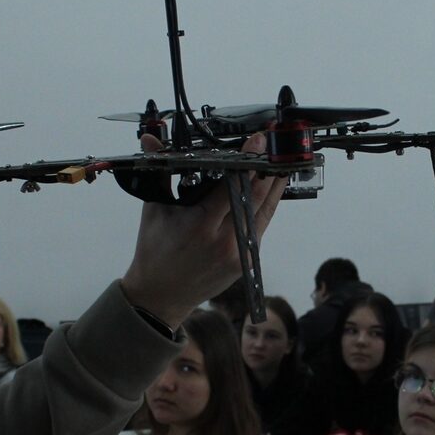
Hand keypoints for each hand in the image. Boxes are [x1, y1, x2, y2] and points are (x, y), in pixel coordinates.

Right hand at [121, 132, 286, 328]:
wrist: (160, 296)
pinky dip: (265, 207)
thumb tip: (151, 138)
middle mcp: (225, 241)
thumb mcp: (154, 209)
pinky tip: (270, 191)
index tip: (258, 142)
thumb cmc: (154, 252)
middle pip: (257, 198)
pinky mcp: (246, 263)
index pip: (233, 185)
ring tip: (282, 163)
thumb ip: (160, 170)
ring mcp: (239, 254)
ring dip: (275, 187)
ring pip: (265, 213)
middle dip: (269, 169)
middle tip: (277, 146)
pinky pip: (260, 228)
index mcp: (200, 225)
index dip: (249, 161)